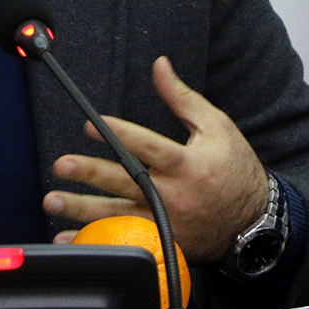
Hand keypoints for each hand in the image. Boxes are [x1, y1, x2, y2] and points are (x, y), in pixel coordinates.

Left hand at [43, 56, 270, 262]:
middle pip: (127, 183)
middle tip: (62, 166)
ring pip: (119, 216)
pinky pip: (124, 244)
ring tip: (53, 200)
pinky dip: (96, 243)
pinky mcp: (163, 243)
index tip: (92, 126)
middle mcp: (175, 196)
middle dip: (91, 174)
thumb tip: (159, 65)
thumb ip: (182, 98)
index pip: (148, 147)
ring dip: (83, 209)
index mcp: (188, 164)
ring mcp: (167, 224)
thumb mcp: (216, 127)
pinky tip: (70, 237)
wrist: (255, 223)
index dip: (119, 135)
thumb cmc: (235, 169)